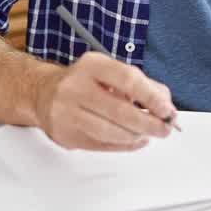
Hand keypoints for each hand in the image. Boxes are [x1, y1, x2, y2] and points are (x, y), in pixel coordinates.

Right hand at [34, 52, 176, 150]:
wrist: (43, 93)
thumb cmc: (85, 82)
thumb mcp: (110, 72)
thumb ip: (141, 85)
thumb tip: (166, 107)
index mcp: (91, 65)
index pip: (127, 80)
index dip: (151, 97)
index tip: (167, 110)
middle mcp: (75, 87)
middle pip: (119, 110)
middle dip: (148, 123)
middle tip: (165, 129)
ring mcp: (66, 112)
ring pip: (109, 131)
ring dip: (135, 136)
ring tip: (148, 134)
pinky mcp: (65, 134)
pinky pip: (100, 145)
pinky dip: (122, 145)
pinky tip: (133, 141)